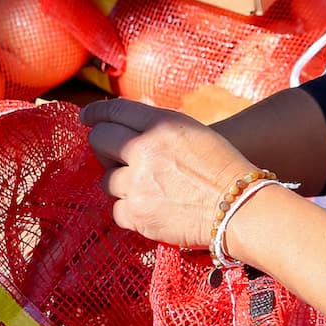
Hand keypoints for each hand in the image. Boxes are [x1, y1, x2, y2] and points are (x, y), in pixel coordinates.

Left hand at [80, 99, 256, 248]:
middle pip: (99, 141)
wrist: (239, 207)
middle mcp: (145, 150)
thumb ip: (159, 123)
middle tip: (109, 153)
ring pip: (106, 180)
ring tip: (141, 187)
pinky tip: (147, 207)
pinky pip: (117, 210)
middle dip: (101, 146)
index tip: (87, 117)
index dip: (96, 113)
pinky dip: (129, 210)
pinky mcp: (138, 214)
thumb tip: (133, 113)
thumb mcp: (193, 131)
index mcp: (161, 125)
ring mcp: (138, 184)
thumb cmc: (222, 167)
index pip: (114, 111)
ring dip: (119, 182)